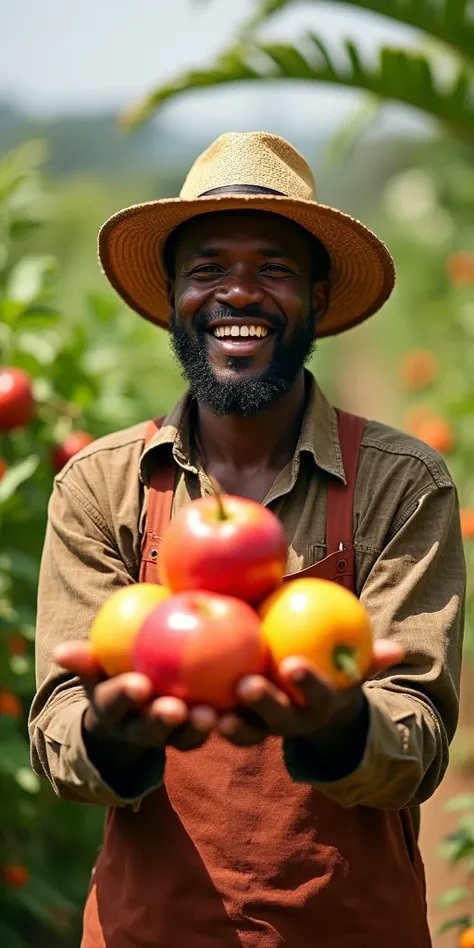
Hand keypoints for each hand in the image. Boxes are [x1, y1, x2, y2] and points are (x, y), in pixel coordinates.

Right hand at [54, 641, 215, 753]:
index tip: (139, 684)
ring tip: (214, 715)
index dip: (125, 697)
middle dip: (162, 722)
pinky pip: (214, 734)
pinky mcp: (202, 736)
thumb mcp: (99, 669)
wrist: (137, 711)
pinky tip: (244, 700)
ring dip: (198, 729)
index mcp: (113, 712)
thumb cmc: (117, 674)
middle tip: (177, 708)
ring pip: (185, 739)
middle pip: (150, 730)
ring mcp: (172, 738)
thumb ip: (86, 660)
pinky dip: (231, 722)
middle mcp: (140, 731)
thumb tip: (60, 652)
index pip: (115, 705)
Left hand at [216, 639, 404, 746]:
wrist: (312, 715)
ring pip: (242, 732)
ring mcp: (261, 730)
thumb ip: (371, 658)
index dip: (308, 684)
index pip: (317, 696)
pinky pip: (215, 726)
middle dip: (263, 706)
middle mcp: (290, 724)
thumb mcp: (352, 669)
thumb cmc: (331, 676)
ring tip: (205, 710)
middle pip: (276, 720)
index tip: (295, 664)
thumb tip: (398, 649)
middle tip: (245, 683)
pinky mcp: (233, 728)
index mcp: (319, 707)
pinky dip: (198, 719)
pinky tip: (177, 699)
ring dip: (225, 725)